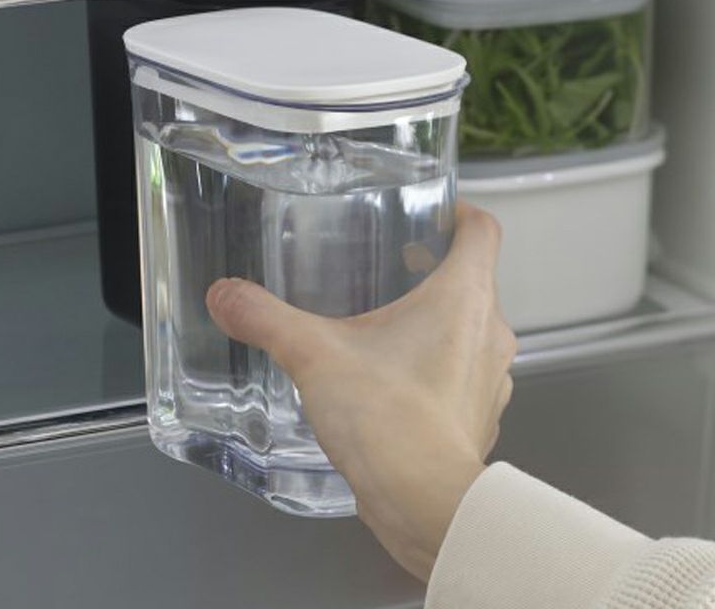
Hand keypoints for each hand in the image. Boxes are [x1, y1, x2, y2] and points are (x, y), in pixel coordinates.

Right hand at [206, 202, 515, 581]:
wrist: (427, 505)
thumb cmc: (389, 418)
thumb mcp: (314, 354)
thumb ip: (265, 318)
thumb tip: (225, 294)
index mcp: (465, 296)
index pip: (482, 229)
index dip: (459, 211)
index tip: (430, 211)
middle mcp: (491, 332)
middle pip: (473, 278)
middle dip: (432, 268)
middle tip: (387, 264)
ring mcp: (491, 379)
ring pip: (470, 328)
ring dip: (435, 320)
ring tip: (382, 324)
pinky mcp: (478, 417)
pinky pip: (462, 374)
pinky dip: (434, 366)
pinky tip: (390, 380)